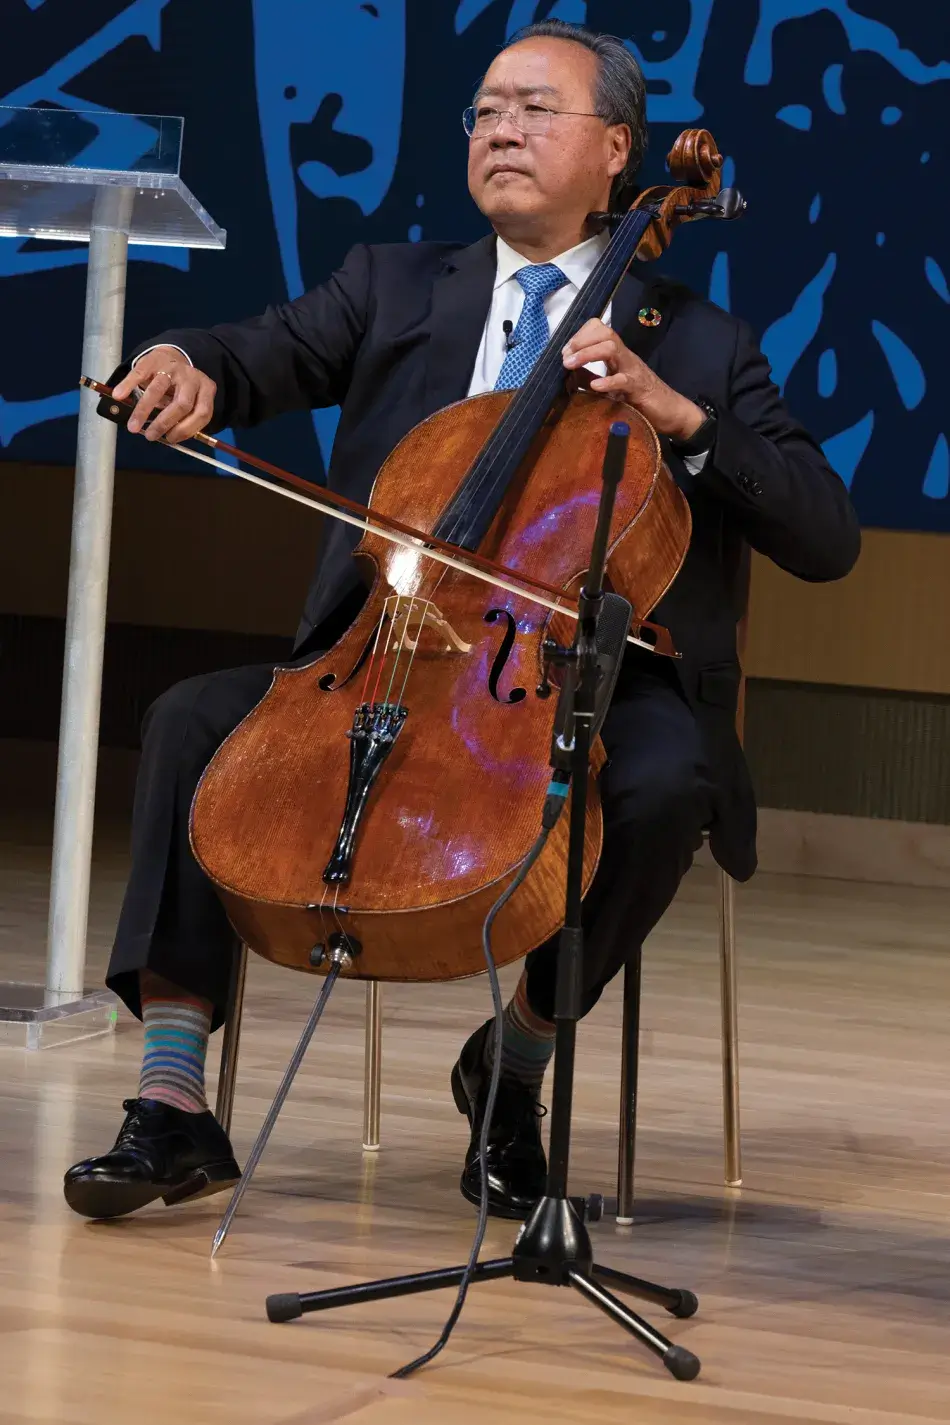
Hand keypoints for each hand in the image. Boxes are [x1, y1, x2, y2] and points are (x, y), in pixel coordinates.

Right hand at [112, 347, 215, 442]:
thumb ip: (183, 418)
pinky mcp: (154, 360)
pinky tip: (119, 396)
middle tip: (151, 436)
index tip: (171, 439)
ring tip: (133, 426)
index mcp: (206, 389)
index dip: (187, 429)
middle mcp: (192, 378)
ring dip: (144, 410)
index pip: (202, 413)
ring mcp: (173, 367)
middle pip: (181, 404)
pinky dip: (128, 386)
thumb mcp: (190, 401)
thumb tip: (166, 438)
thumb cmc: (179, 389)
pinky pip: (140, 374)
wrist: (171, 358)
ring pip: (158, 390)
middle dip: (165, 423)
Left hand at [562, 319, 703, 442]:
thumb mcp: (609, 385)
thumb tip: (567, 373)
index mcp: (617, 355)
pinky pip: (624, 380)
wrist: (670, 411)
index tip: (565, 352)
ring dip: (587, 354)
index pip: (599, 329)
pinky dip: (608, 382)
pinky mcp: (639, 388)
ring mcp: (633, 370)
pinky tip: (596, 386)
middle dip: (581, 340)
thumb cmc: (639, 398)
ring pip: (611, 348)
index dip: (580, 335)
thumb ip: (590, 377)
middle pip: (604, 332)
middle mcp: (624, 357)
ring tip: (570, 365)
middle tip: (564, 357)